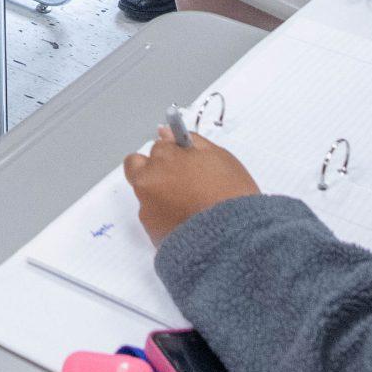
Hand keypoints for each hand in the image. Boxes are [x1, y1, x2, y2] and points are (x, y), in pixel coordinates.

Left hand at [124, 130, 260, 244]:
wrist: (233, 240)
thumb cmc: (230, 196)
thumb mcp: (218, 157)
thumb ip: (190, 141)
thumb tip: (167, 132)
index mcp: (163, 159)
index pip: (160, 145)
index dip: (176, 154)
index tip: (186, 162)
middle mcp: (148, 181)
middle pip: (139, 166)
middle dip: (154, 170)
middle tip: (180, 181)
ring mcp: (147, 208)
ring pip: (147, 194)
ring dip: (161, 195)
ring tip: (191, 205)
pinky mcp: (150, 232)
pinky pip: (154, 217)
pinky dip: (165, 216)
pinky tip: (188, 220)